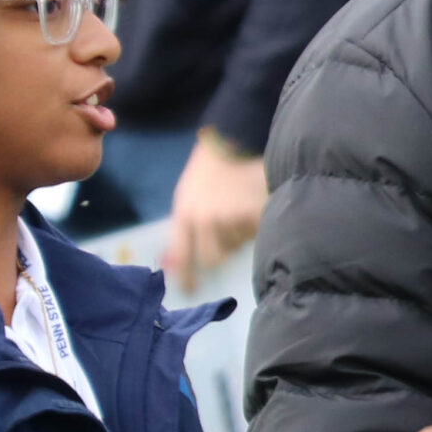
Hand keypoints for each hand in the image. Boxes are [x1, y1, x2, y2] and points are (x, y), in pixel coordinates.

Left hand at [164, 131, 266, 292]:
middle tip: (229, 229)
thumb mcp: (188, 196)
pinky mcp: (249, 213)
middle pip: (213, 258)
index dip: (185, 278)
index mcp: (184, 215)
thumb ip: (184, 229)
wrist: (231, 139)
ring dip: (241, 233)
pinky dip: (257, 224)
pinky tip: (254, 206)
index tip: (191, 292)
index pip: (181, 256)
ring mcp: (227, 217)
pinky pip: (255, 233)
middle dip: (222, 250)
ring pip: (238, 244)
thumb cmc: (210, 170)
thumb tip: (173, 265)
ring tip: (240, 206)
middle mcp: (202, 220)